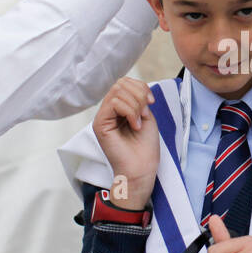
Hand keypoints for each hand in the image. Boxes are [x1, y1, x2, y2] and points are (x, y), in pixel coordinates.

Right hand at [91, 77, 158, 207]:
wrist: (141, 169)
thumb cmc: (145, 148)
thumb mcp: (146, 116)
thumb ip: (139, 100)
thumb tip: (136, 87)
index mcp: (119, 109)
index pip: (125, 83)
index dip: (141, 87)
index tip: (152, 102)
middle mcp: (108, 111)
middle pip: (120, 83)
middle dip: (139, 94)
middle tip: (145, 113)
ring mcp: (103, 117)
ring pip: (117, 91)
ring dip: (135, 105)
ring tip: (139, 122)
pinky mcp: (100, 124)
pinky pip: (113, 103)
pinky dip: (130, 111)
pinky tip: (135, 125)